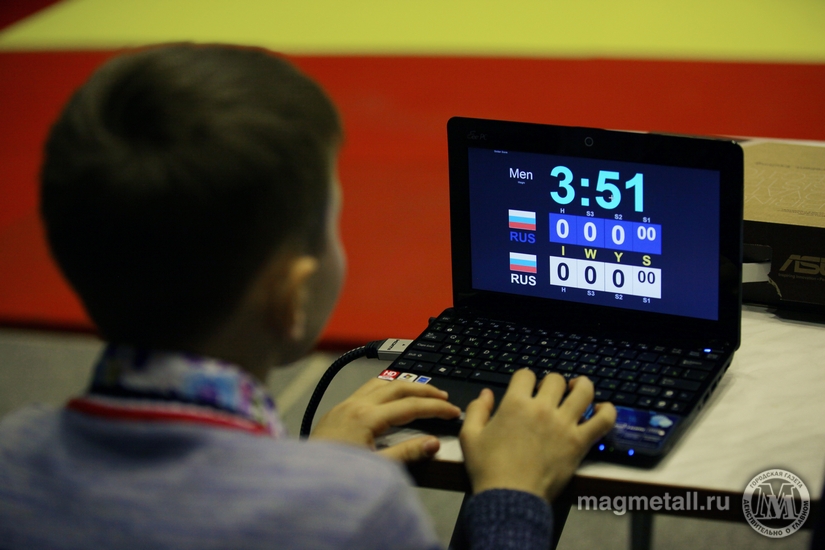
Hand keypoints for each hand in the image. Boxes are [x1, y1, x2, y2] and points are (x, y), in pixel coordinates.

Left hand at [310, 377, 461, 461]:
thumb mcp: (376, 468)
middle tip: (443, 398)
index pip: (410, 406)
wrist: (303, 480)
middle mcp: (355, 405)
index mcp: (366, 417)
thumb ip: (406, 454)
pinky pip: (366, 389)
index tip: (453, 412)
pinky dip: (385, 387)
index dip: (435, 408)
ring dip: (404, 384)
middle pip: (398, 386)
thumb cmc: (336, 476)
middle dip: (424, 390)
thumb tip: (433, 443)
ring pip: (380, 382)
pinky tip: (390, 395)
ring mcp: (344, 405)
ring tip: (421, 391)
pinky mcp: (336, 410)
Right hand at [459, 370, 615, 502]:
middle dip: (551, 382)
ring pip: (584, 391)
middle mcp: (542, 409)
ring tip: (578, 389)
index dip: (525, 378)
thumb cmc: (489, 469)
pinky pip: (603, 420)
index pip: (526, 374)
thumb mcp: (470, 437)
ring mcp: (564, 425)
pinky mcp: (579, 443)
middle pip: (556, 379)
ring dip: (582, 386)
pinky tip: (602, 409)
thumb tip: (486, 394)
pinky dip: (607, 411)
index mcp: (515, 404)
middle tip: (550, 393)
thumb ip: (477, 410)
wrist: (510, 498)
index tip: (525, 387)